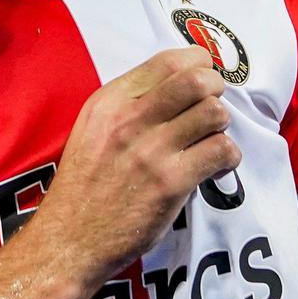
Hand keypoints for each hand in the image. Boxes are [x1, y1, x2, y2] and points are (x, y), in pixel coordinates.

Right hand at [32, 47, 237, 283]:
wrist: (69, 238)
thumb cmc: (85, 184)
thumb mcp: (92, 128)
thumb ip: (128, 104)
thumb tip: (178, 84)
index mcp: (110, 101)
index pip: (169, 60)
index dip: (198, 64)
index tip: (203, 78)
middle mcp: (130, 119)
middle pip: (197, 80)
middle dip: (216, 89)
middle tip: (210, 109)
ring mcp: (151, 151)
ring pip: (214, 113)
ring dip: (221, 126)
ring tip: (210, 140)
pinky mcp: (170, 184)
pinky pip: (220, 152)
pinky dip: (228, 157)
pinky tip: (215, 166)